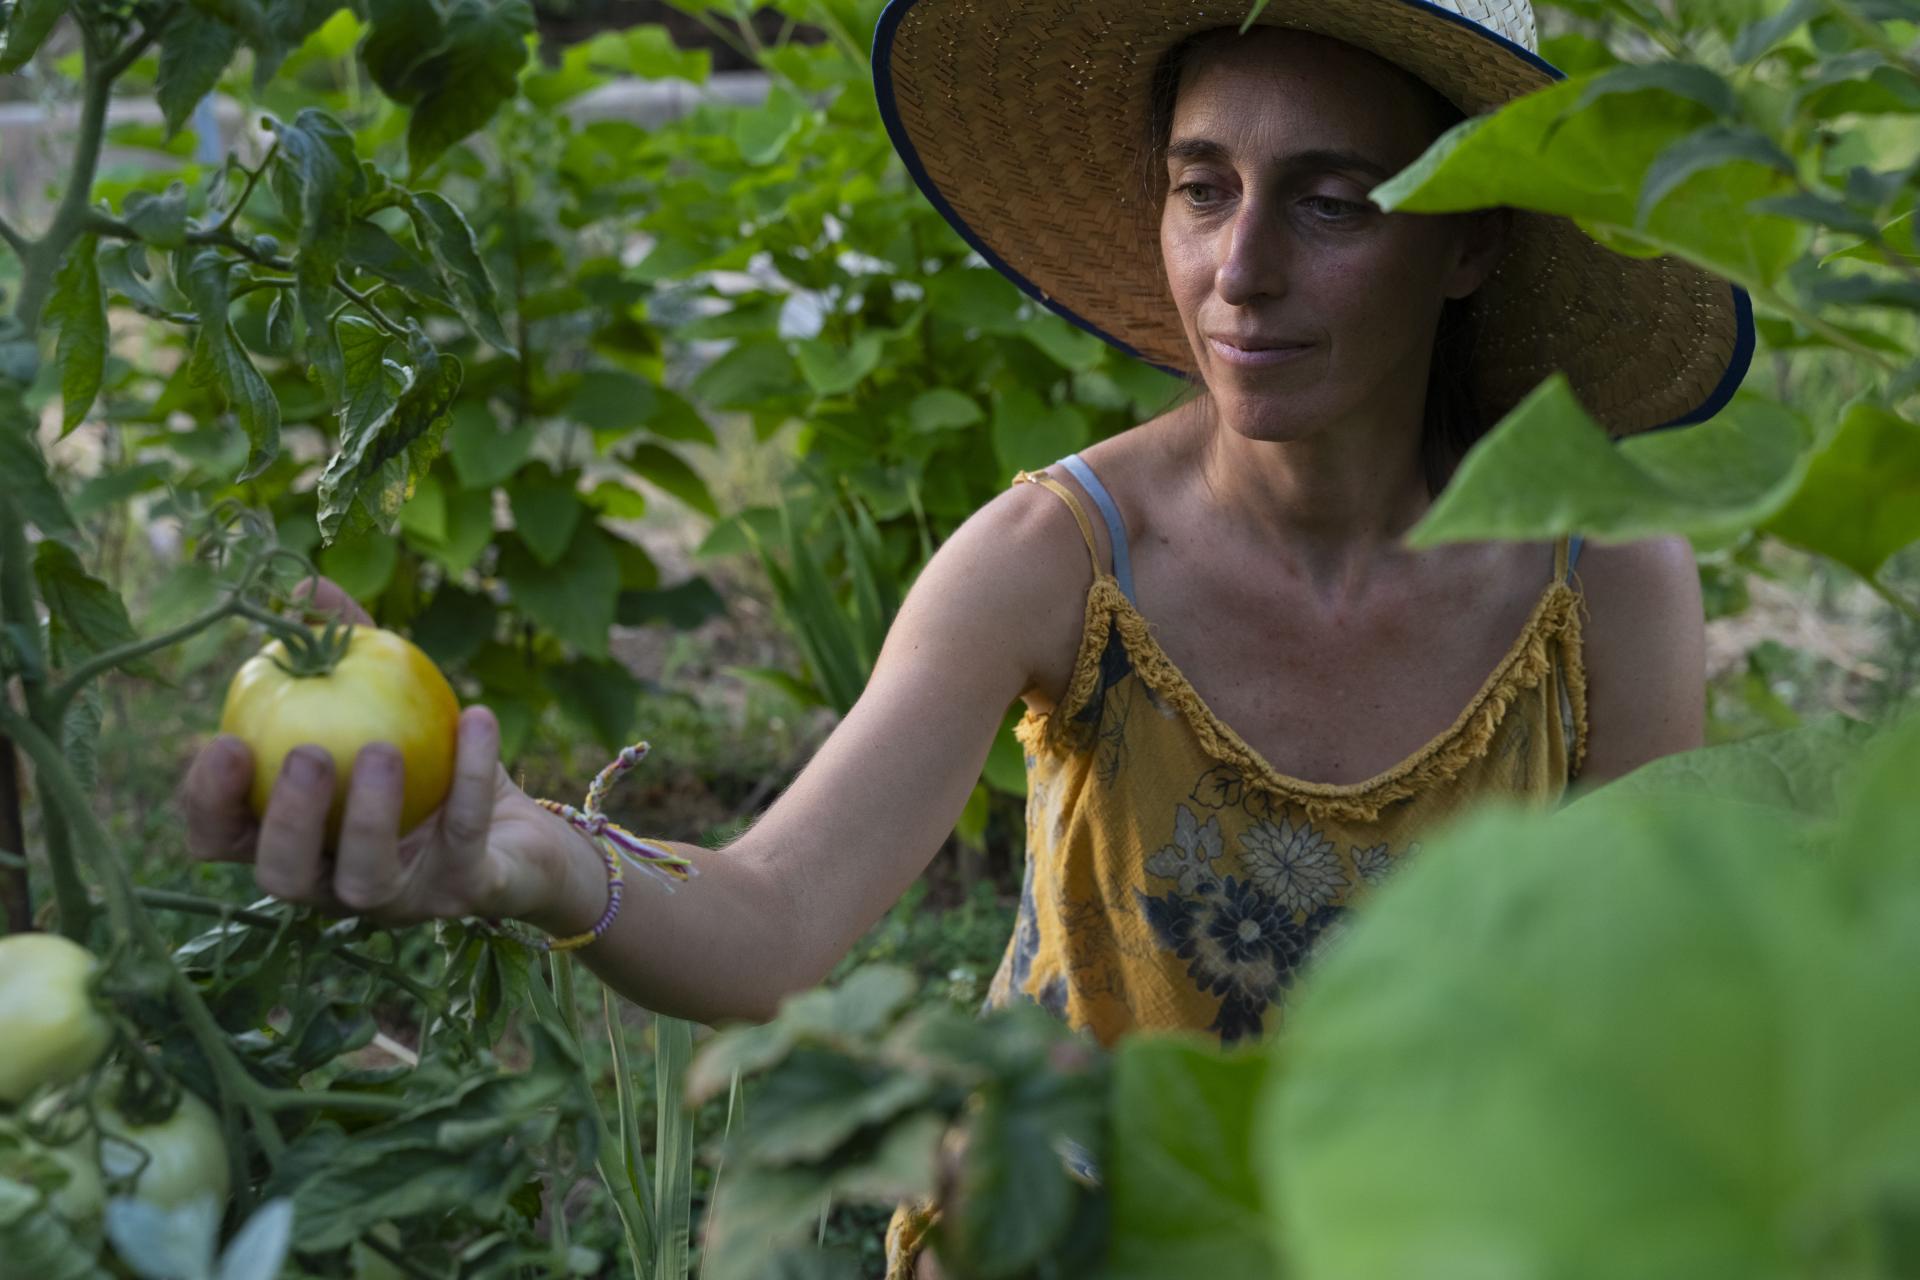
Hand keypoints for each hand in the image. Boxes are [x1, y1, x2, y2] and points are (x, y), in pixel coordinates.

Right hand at [182, 577, 600, 928]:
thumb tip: (303, 588)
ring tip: (381, 749)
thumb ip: (341, 645)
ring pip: (365, 881)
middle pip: (283, 875)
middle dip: (286, 819)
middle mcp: (334, 883)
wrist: (524, 832)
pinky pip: (465, 837)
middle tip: (308, 754)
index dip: (207, 802)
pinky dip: (470, 775)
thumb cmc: (433, 764)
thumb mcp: (388, 698)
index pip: (222, 839)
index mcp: (296, 840)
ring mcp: (400, 898)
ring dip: (370, 814)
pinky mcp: (467, 894)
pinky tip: (476, 716)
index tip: (220, 740)